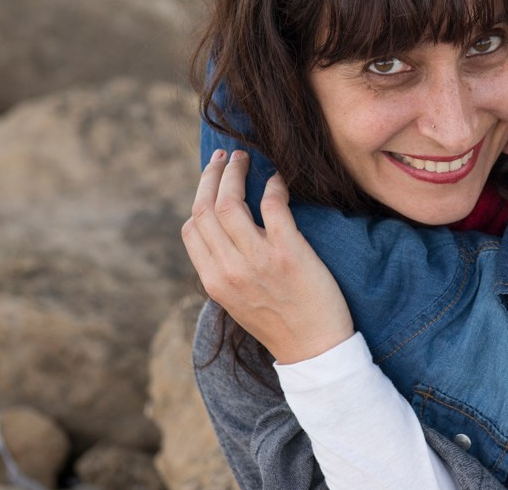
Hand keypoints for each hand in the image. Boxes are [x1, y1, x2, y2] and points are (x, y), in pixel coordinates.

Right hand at [182, 150, 354, 363]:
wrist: (315, 351)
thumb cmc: (281, 324)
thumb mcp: (238, 302)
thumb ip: (224, 270)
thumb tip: (222, 236)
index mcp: (213, 282)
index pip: (191, 228)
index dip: (199, 197)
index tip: (210, 180)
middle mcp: (229, 270)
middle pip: (206, 208)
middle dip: (212, 175)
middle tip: (224, 157)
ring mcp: (257, 261)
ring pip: (231, 202)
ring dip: (236, 172)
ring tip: (245, 158)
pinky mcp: (289, 253)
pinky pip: (273, 205)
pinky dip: (273, 185)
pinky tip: (278, 179)